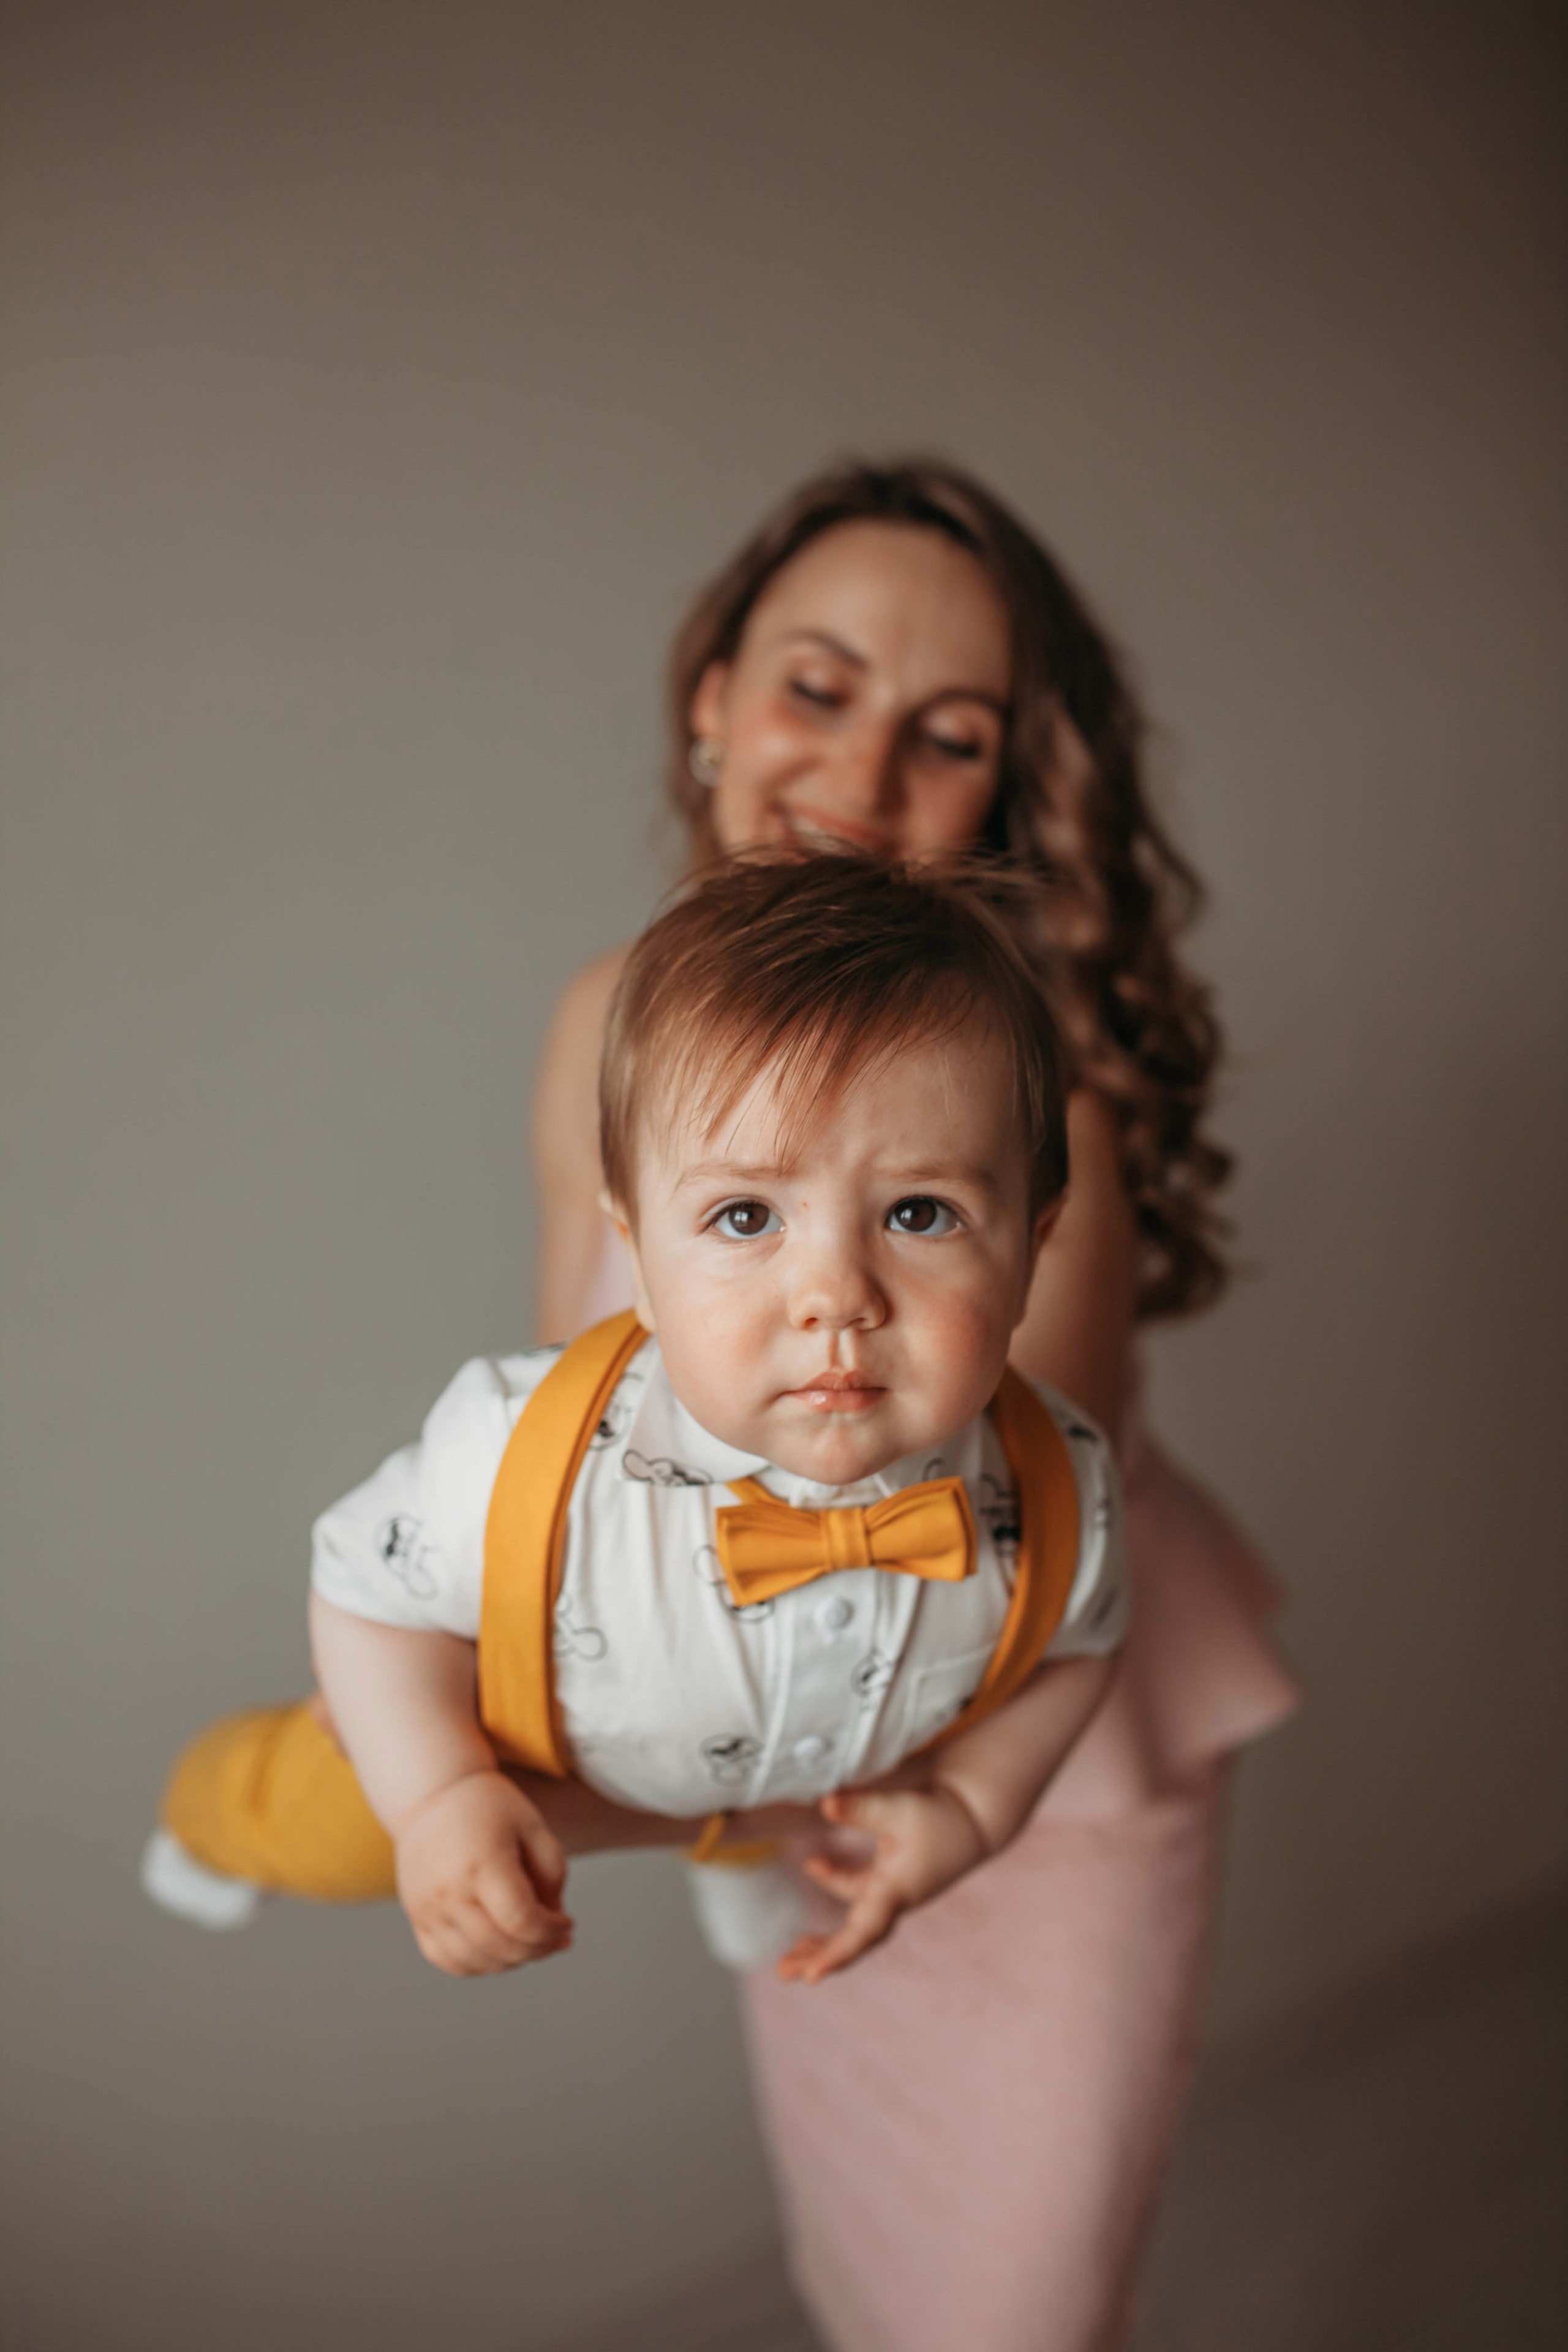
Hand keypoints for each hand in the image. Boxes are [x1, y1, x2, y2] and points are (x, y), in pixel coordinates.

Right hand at [394, 1771, 572, 1975]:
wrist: (431, 1793)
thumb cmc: (488, 1807)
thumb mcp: (533, 1827)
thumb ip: (552, 1876)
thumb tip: (554, 1926)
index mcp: (482, 1864)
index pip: (522, 1922)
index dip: (552, 1932)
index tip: (567, 1924)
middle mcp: (449, 1892)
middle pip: (502, 1948)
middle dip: (539, 1949)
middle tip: (556, 1938)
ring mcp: (427, 1908)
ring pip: (477, 1962)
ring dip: (512, 1961)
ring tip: (529, 1941)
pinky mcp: (417, 1917)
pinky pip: (449, 1961)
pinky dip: (479, 1964)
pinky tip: (500, 1948)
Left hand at [778, 1784, 987, 1985]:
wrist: (976, 1814)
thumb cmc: (942, 1815)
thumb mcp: (900, 1808)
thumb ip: (862, 1807)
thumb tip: (826, 1804)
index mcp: (897, 1891)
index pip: (863, 1931)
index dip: (836, 1954)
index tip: (812, 1976)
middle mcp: (893, 1898)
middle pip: (855, 1938)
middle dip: (821, 1956)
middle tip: (785, 1972)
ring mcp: (892, 1890)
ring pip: (854, 1921)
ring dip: (824, 1933)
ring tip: (791, 1950)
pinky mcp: (891, 1876)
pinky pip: (858, 1893)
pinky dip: (834, 1883)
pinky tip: (813, 1865)